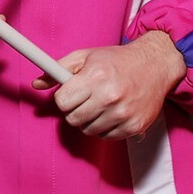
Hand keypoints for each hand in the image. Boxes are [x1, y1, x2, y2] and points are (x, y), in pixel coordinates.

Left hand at [34, 30, 184, 138]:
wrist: (156, 65)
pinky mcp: (134, 126)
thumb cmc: (118, 60)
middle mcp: (110, 96)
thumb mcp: (86, 56)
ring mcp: (123, 113)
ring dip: (90, 120)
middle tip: (86, 99)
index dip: (64, 98)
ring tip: (101, 104)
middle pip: (73, 119)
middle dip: (75, 110)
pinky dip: (106, 128)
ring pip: (88, 130)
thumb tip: (36, 84)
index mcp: (96, 76)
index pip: (62, 101)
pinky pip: (106, 137)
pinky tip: (113, 112)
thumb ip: (59, 69)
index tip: (71, 93)